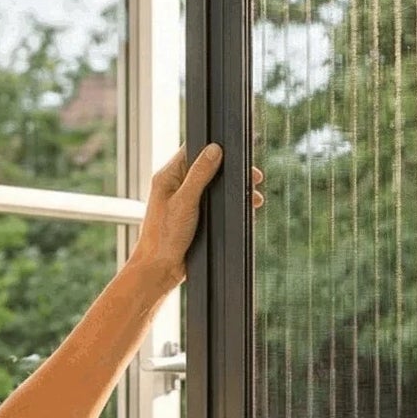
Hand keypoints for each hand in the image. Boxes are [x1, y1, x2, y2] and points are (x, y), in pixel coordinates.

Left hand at [130, 145, 264, 292]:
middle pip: (209, 167)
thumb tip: (215, 149)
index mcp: (169, 176)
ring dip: (235, 191)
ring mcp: (186, 201)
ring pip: (216, 186)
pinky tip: (245, 211)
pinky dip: (231, 205)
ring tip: (255, 199)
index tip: (237, 152)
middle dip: (233, 172)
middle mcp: (177, 185)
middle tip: (254, 178)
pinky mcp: (195, 216)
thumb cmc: (164, 236)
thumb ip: (199, 174)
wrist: (161, 269)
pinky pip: (216, 203)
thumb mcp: (185, 202)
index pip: (193, 150)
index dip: (215, 148)